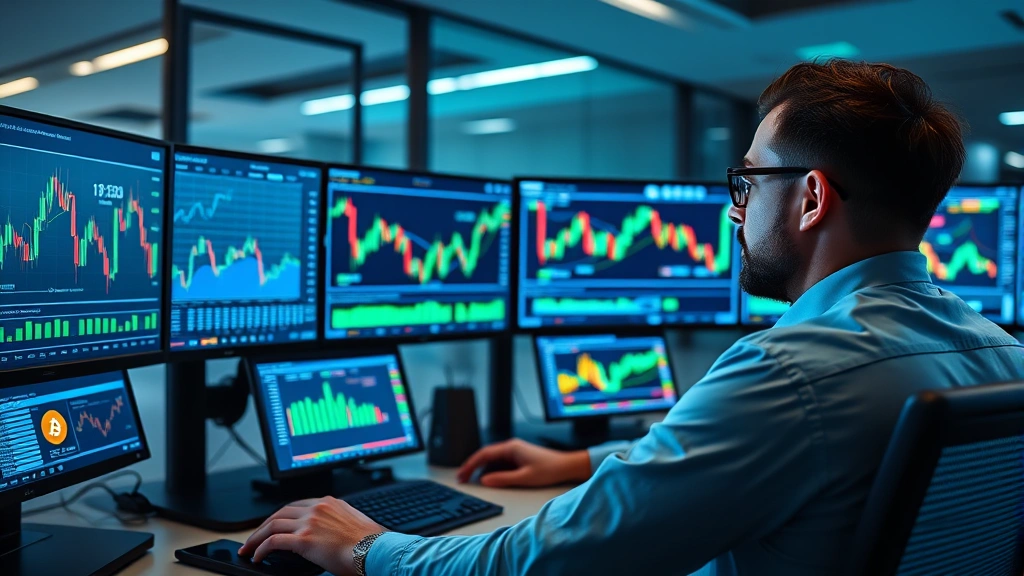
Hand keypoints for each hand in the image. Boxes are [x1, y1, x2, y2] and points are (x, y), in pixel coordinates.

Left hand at [238, 496, 384, 575]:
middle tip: (254, 537)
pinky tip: (257, 556)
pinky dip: (261, 548)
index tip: (273, 525)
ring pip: (272, 524)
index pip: (296, 505)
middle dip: (263, 525)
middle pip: (280, 512)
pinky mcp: (304, 539)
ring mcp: (309, 522)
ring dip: (256, 537)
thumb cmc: (370, 542)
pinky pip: (273, 542)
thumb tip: (331, 533)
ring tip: (248, 548)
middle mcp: (317, 508)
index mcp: (329, 503)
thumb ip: (338, 522)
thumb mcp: (354, 523)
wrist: (375, 549)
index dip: (281, 516)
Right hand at [456, 438, 591, 487]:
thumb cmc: (549, 470)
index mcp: (511, 448)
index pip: (484, 454)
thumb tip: (484, 481)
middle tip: (462, 478)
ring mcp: (515, 452)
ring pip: (493, 459)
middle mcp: (511, 447)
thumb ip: (503, 479)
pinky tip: (490, 479)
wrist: (567, 466)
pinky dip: (492, 470)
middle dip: (473, 467)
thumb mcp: (524, 478)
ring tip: (473, 481)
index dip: (470, 464)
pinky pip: (500, 463)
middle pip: (486, 455)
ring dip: (482, 469)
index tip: (462, 474)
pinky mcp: (519, 458)